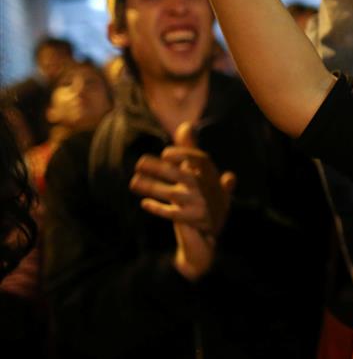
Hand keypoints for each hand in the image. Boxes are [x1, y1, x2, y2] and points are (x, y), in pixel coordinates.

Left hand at [129, 122, 235, 280]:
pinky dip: (159, 208)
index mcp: (211, 176)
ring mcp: (199, 206)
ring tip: (134, 182)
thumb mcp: (203, 173)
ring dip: (152, 188)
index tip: (166, 153)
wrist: (212, 233)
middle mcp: (206, 189)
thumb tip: (186, 125)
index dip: (184, 155)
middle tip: (139, 163)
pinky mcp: (192, 221)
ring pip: (173, 194)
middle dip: (161, 169)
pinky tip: (145, 203)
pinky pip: (172, 214)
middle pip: (183, 175)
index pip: (200, 161)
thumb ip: (192, 150)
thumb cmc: (205, 196)